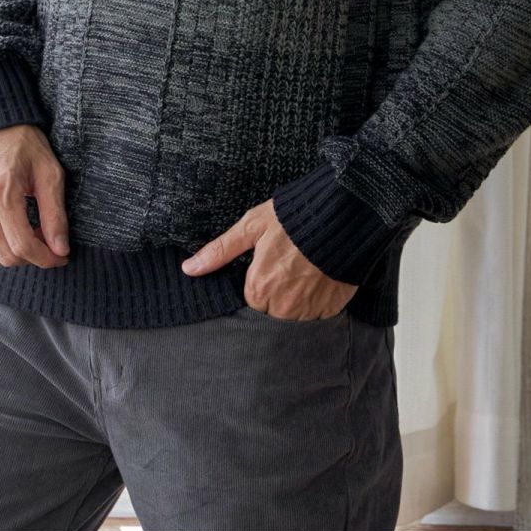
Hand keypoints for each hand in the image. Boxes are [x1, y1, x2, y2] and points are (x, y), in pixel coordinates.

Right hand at [0, 125, 69, 269]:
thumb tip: (60, 250)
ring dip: (14, 252)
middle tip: (49, 244)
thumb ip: (55, 214)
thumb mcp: (49, 173)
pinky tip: (10, 224)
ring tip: (31, 232)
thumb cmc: (24, 145)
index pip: (22, 246)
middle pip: (5, 256)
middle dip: (32, 257)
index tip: (61, 257)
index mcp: (0, 192)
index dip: (45, 258)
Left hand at [179, 196, 356, 320]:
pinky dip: (317, 300)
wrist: (341, 215)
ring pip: (294, 315)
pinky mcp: (331, 309)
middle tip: (287, 264)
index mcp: (260, 287)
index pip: (250, 298)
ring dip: (296, 298)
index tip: (268, 263)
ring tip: (305, 269)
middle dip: (276, 291)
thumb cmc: (293, 217)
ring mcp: (309, 310)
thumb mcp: (251, 226)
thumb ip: (220, 251)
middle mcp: (283, 306)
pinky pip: (317, 314)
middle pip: (271, 310)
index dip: (258, 279)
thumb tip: (188, 269)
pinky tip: (320, 277)